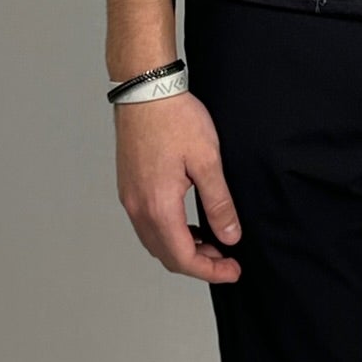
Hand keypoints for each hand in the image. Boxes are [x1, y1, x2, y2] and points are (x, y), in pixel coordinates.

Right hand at [114, 91, 243, 281]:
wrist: (145, 90)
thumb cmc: (175, 118)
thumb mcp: (207, 160)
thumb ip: (219, 203)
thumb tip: (230, 236)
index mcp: (159, 206)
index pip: (183, 258)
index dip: (211, 271)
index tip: (233, 271)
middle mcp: (138, 208)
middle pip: (167, 256)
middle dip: (198, 264)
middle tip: (226, 260)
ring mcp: (130, 198)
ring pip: (155, 242)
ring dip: (182, 250)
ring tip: (211, 242)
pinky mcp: (128, 187)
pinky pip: (147, 225)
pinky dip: (169, 234)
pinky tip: (188, 223)